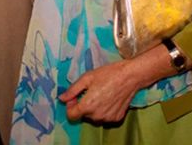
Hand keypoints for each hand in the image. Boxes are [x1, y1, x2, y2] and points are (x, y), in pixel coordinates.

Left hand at [58, 43, 180, 123]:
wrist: (129, 77)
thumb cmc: (108, 74)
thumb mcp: (87, 78)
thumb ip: (73, 90)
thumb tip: (62, 98)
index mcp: (88, 105)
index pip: (71, 115)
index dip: (70, 106)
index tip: (75, 97)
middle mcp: (97, 115)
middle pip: (83, 115)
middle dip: (83, 105)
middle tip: (90, 91)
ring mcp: (108, 118)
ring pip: (94, 117)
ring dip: (94, 108)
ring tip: (101, 94)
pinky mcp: (117, 118)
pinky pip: (105, 117)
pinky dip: (104, 110)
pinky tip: (109, 98)